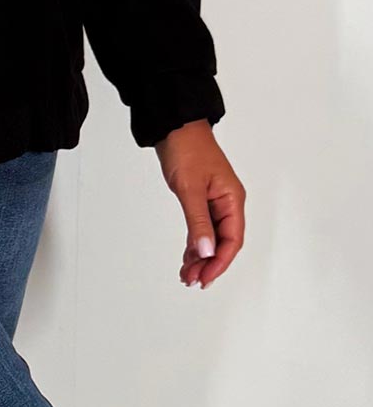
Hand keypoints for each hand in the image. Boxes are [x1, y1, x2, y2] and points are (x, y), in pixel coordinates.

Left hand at [154, 120, 245, 290]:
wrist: (174, 125)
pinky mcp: (201, 199)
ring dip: (200, 257)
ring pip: (211, 238)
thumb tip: (205, 251)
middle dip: (209, 264)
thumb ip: (198, 221)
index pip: (232, 240)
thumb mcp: (190, 188)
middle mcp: (227, 202)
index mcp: (232, 199)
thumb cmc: (187, 147)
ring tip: (187, 275)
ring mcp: (214, 201)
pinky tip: (187, 257)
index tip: (205, 278)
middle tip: (191, 280)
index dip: (220, 263)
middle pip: (223, 242)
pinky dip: (194, 243)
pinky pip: (201, 228)